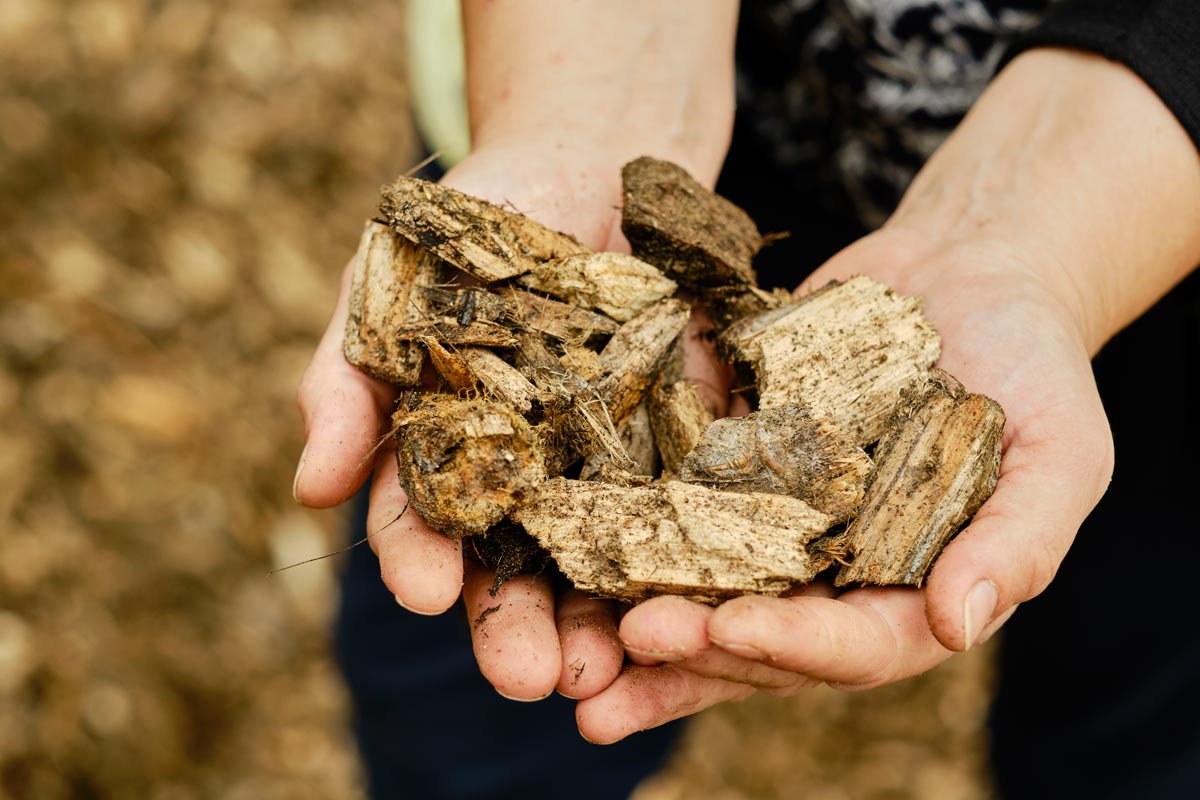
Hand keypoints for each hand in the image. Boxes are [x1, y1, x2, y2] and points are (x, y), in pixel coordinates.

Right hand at [295, 142, 739, 701]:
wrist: (587, 170)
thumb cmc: (463, 235)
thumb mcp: (385, 292)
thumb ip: (345, 385)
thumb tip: (310, 490)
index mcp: (443, 459)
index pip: (421, 525)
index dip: (419, 561)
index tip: (426, 594)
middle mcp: (523, 484)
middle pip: (513, 570)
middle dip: (516, 627)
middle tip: (529, 680)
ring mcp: (604, 472)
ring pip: (599, 565)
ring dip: (600, 626)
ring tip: (608, 673)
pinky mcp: (681, 449)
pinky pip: (688, 511)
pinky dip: (688, 561)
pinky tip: (694, 601)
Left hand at [574, 44, 1199, 742]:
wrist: (967, 272)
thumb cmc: (1034, 364)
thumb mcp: (1058, 452)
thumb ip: (1019, 542)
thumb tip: (962, 623)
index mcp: (914, 595)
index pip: (855, 646)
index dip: (795, 647)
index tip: (732, 630)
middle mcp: (837, 578)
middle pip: (764, 642)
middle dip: (697, 652)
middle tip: (626, 651)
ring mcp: (781, 528)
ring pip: (708, 595)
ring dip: (646, 630)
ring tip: (578, 657)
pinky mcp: (734, 471)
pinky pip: (678, 513)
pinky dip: (631, 538)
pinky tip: (573, 551)